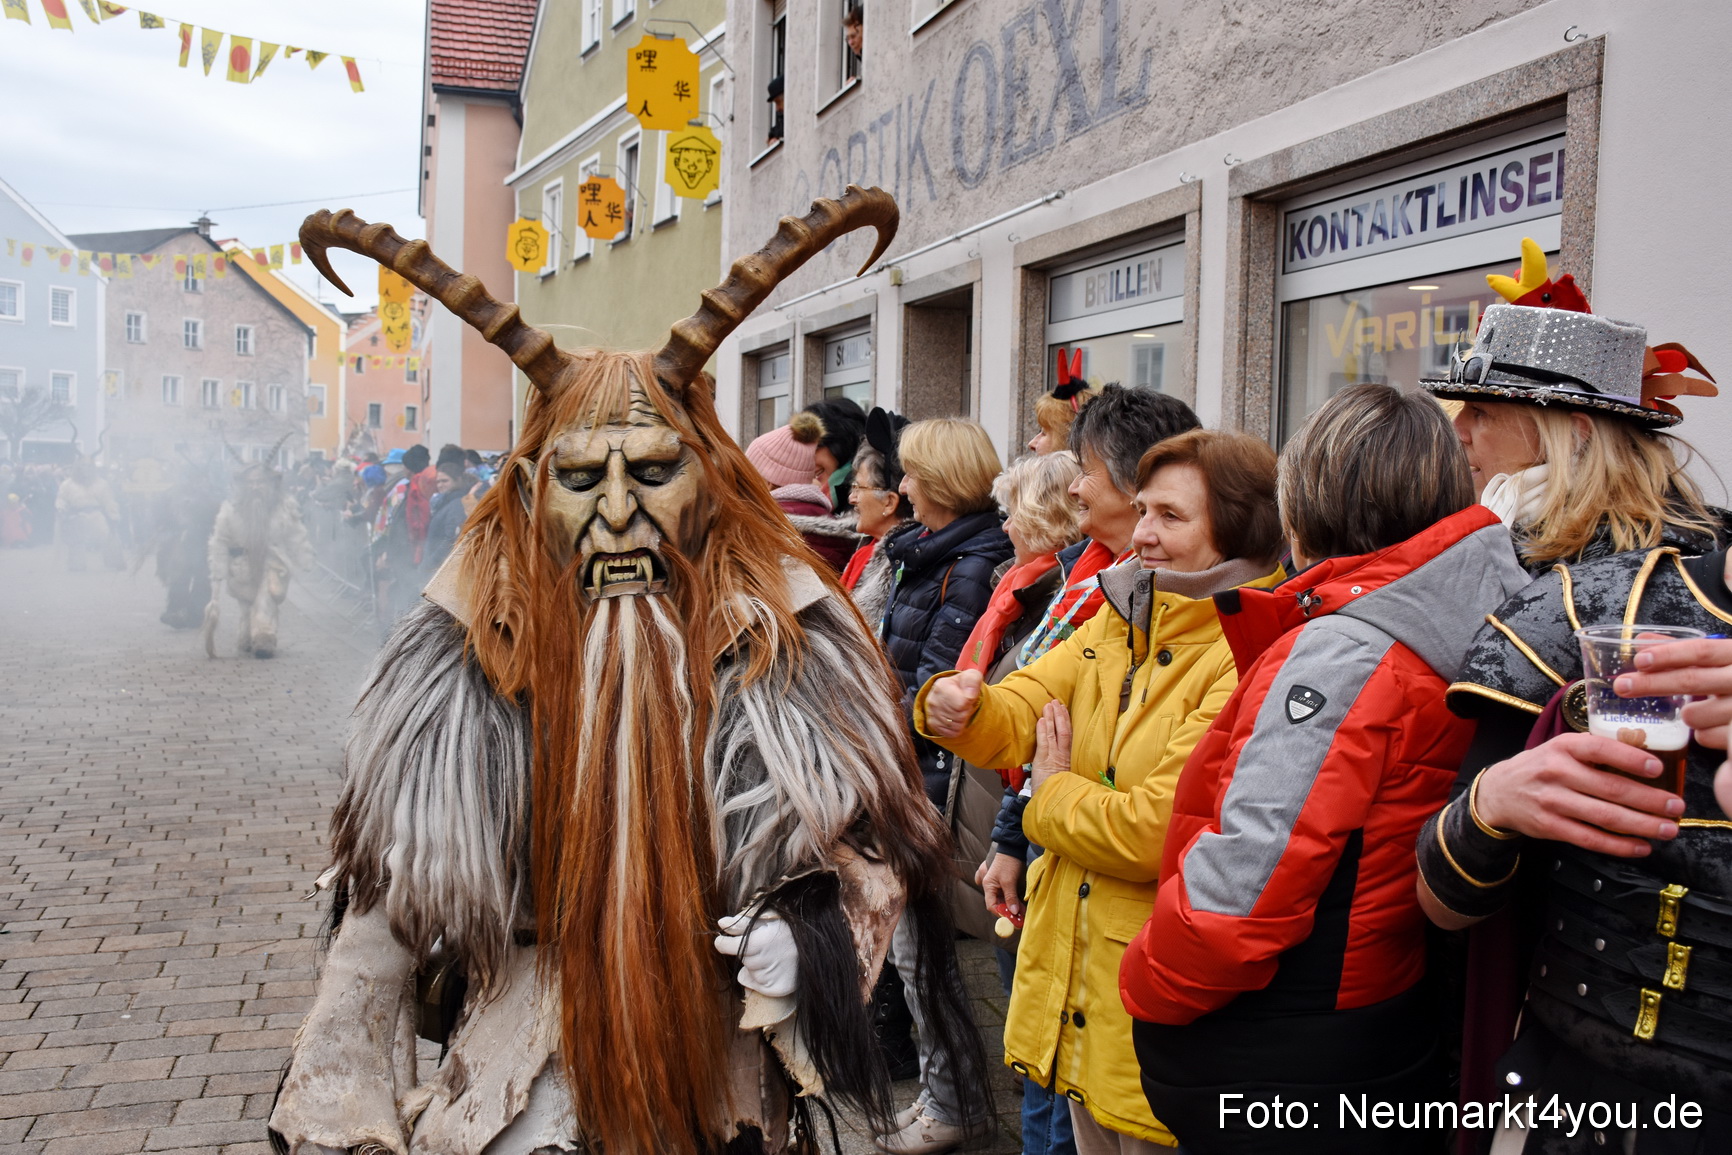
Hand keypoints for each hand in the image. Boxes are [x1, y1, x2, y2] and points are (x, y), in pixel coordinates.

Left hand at [714, 909, 797, 997]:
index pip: (723, 946)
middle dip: (747, 951)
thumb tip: (721, 923)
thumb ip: (741, 923)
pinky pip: (755, 984)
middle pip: (739, 958)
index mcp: (754, 943)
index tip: (727, 940)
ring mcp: (766, 978)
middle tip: (766, 945)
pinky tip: (775, 968)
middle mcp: (759, 963)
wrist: (815, 947)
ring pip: (748, 971)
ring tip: (774, 956)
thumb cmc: (789, 929)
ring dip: (756, 964)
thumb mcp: (766, 920)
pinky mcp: (774, 989)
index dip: (725, 942)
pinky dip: (761, 977)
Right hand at [925, 670, 983, 736]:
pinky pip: (950, 733)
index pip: (962, 704)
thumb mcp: (971, 677)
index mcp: (941, 685)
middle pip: (959, 716)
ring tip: (960, 711)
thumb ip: (973, 680)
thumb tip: (969, 694)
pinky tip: (955, 719)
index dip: (969, 703)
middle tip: (964, 706)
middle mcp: (933, 699)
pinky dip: (956, 729)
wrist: (951, 693)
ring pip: (955, 726)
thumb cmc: (963, 686)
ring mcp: (930, 713)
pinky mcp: (932, 724)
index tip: (969, 698)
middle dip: (966, 712)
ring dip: (962, 721)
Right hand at [980, 852, 1023, 916]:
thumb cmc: (1008, 862)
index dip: (1000, 913)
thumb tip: (1013, 912)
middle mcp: (991, 887)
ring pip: (1003, 900)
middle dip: (1008, 912)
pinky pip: (1006, 896)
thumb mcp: (1009, 881)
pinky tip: (1020, 906)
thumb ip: (1010, 897)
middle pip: (997, 904)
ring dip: (1011, 907)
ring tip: (1022, 913)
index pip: (991, 905)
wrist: (1012, 848)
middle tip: (1019, 918)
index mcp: (988, 886)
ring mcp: (997, 885)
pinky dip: (1013, 901)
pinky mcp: (1004, 883)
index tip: (1011, 919)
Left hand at [1028, 700, 1072, 792]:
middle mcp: (1063, 756)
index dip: (1067, 721)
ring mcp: (1054, 757)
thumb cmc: (1057, 792)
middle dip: (1060, 715)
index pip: (1069, 736)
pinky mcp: (1044, 761)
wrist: (1054, 804)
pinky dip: (1043, 731)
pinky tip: (1042, 720)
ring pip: (1054, 733)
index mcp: (1069, 759)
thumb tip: (1061, 760)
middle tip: (1056, 702)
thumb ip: (1063, 767)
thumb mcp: (1063, 778)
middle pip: (1064, 731)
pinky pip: (1044, 742)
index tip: (1064, 709)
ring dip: (1051, 718)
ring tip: (1048, 705)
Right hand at [1474, 732, 1683, 856]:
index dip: (1631, 758)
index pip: (1600, 749)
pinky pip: (1590, 839)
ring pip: (1605, 817)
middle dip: (1649, 800)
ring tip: (1668, 829)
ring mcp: (1552, 801)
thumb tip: (1645, 760)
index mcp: (1563, 747)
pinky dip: (1619, 846)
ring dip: (1642, 825)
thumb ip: (1595, 752)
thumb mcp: (1561, 748)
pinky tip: (1641, 846)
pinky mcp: (1550, 826)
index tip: (1658, 769)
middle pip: (1611, 788)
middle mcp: (1556, 772)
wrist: (1499, 792)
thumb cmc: (1541, 767)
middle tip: (1676, 807)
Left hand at [1620, 637, 1731, 815]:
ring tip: (1696, 710)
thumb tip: (1640, 641)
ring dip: (1685, 714)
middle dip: (1651, 684)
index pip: (1701, 651)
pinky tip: (1712, 725)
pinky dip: (1702, 732)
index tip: (1639, 660)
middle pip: (1690, 681)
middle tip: (1622, 686)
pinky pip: (1704, 737)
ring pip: (1692, 715)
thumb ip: (1685, 650)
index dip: (1668, 654)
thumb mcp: (1721, 660)